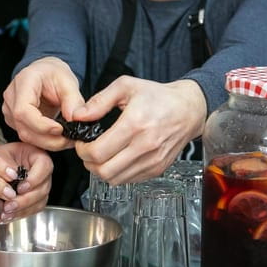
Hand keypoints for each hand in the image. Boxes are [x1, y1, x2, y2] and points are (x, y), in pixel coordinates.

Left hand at [0, 142, 52, 222]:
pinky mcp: (35, 199)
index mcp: (37, 156)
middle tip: (8, 206)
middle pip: (43, 188)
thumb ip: (5, 167)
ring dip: (22, 210)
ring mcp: (41, 186)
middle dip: (25, 200)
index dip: (34, 179)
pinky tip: (6, 217)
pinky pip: (33, 209)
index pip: (44, 166)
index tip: (20, 188)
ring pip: (39, 202)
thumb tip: (10, 182)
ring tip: (5, 214)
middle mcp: (42, 172)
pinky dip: (19, 215)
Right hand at [2, 57, 85, 150]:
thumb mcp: (68, 81)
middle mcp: (11, 98)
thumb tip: (75, 119)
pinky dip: (44, 141)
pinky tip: (58, 138)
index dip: (41, 125)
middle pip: (23, 128)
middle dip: (48, 139)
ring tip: (66, 139)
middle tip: (69, 140)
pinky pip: (28, 136)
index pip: (22, 111)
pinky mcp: (14, 121)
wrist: (45, 74)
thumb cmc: (54, 75)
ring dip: (48, 143)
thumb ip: (73, 101)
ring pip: (25, 136)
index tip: (61, 129)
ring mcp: (10, 111)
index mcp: (22, 83)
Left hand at [73, 77, 205, 183]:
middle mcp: (145, 146)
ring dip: (101, 170)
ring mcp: (152, 161)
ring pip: (114, 179)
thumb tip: (78, 115)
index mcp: (135, 124)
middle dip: (88, 163)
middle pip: (103, 171)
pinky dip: (117, 173)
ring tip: (101, 155)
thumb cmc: (158, 97)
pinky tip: (117, 158)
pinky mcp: (157, 169)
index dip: (82, 150)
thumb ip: (99, 101)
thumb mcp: (126, 86)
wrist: (188, 109)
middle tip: (88, 151)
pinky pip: (128, 180)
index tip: (81, 143)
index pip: (98, 152)